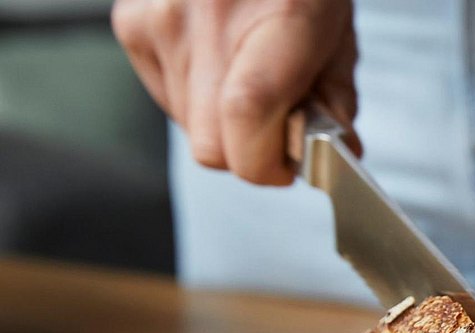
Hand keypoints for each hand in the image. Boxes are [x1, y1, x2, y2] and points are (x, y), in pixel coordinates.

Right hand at [112, 0, 357, 184]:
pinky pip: (164, 95)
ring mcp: (162, 23)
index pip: (248, 118)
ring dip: (223, 123)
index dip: (267, 164)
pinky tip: (218, 60)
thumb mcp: (338, 35)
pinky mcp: (132, 23)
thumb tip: (330, 154)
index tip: (286, 167)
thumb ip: (334, 102)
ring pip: (188, 126)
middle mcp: (209, 23)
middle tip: (276, 128)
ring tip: (248, 75)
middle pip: (212, 146)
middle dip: (248, 153)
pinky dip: (195, 95)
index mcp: (278, 21)